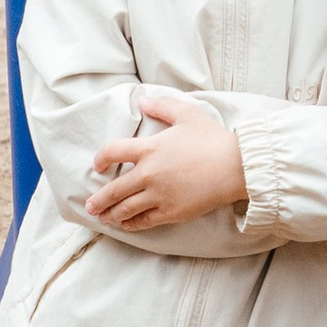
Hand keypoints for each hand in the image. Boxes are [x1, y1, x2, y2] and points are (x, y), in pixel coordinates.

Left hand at [87, 89, 245, 230]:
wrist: (235, 167)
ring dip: (110, 214)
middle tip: (90, 205)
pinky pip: (144, 221)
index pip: (113, 152)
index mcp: (150, 149)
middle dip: (99, 199)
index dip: (101, 159)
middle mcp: (149, 174)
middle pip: (113, 190)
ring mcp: (158, 195)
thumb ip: (162, 106)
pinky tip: (126, 225)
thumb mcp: (187, 114)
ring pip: (125, 209)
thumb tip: (142, 101)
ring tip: (103, 217)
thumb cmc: (212, 139)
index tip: (97, 166)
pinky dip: (131, 224)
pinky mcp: (171, 212)